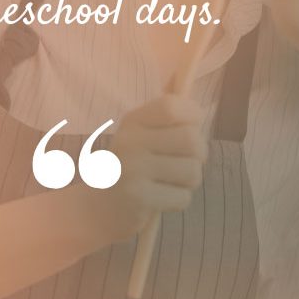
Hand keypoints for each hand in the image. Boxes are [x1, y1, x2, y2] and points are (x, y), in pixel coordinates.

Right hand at [91, 95, 209, 241]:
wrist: (99, 208)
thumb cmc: (134, 165)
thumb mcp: (144, 133)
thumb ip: (168, 113)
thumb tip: (187, 90)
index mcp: (133, 121)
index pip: (172, 107)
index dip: (193, 115)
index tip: (193, 126)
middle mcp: (129, 141)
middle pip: (191, 140)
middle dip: (199, 155)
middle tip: (185, 162)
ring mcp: (132, 170)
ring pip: (192, 171)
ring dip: (190, 180)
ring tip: (172, 180)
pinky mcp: (138, 198)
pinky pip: (183, 197)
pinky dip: (178, 200)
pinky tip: (162, 198)